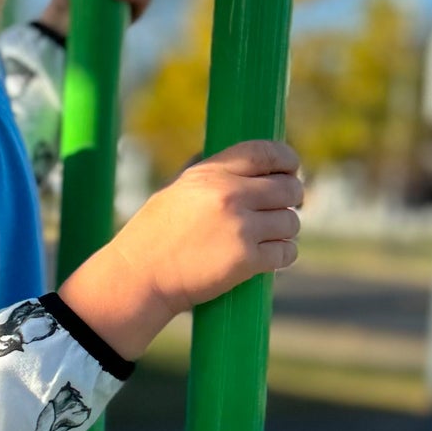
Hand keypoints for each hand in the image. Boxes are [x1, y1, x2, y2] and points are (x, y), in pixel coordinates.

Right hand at [56, 141, 302, 361]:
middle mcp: (229, 195)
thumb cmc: (153, 236)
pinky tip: (274, 256)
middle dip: (292, 197)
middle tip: (285, 207)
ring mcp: (240, 228)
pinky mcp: (246, 260)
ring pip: (291, 221)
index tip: (291, 168)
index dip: (286, 159)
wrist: (139, 277)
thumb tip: (243, 161)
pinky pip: (286, 252)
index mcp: (210, 173)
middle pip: (287, 187)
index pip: (265, 152)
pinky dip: (284, 255)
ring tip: (272, 236)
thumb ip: (208, 173)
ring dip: (286, 230)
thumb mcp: (176, 190)